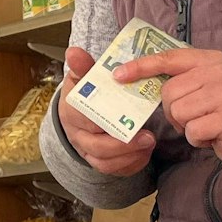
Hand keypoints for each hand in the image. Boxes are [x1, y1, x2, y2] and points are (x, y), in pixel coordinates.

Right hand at [58, 46, 156, 175]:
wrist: (79, 114)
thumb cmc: (86, 94)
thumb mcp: (82, 78)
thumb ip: (82, 66)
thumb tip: (73, 51)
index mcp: (72, 114)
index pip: (86, 121)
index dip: (104, 122)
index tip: (123, 117)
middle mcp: (79, 137)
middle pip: (97, 147)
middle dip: (123, 145)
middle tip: (148, 136)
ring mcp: (89, 153)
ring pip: (106, 163)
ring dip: (130, 156)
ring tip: (149, 144)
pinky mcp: (103, 164)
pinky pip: (116, 171)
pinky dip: (132, 164)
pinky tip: (145, 152)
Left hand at [111, 48, 221, 179]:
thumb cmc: (221, 110)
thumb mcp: (203, 85)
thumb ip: (178, 79)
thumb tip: (134, 79)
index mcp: (209, 59)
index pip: (168, 58)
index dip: (140, 66)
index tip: (118, 75)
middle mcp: (218, 72)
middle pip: (169, 92)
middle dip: (174, 110)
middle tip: (194, 115)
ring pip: (178, 112)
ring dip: (186, 126)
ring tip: (205, 123)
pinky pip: (192, 131)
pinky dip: (197, 139)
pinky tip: (212, 135)